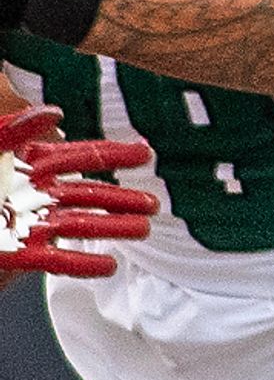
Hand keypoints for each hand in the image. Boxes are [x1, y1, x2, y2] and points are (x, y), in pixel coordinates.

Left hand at [0, 107, 159, 279]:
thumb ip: (13, 130)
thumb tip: (52, 114)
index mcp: (21, 162)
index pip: (75, 155)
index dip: (112, 155)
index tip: (144, 153)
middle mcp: (28, 193)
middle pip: (86, 194)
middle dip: (122, 198)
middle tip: (153, 201)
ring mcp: (25, 224)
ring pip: (79, 225)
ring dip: (113, 229)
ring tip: (142, 230)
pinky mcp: (18, 254)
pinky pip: (56, 261)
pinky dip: (83, 264)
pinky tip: (107, 265)